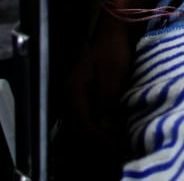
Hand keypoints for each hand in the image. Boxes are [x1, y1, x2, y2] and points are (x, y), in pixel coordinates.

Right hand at [63, 17, 135, 154]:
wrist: (111, 36)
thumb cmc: (113, 52)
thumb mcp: (113, 76)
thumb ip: (106, 102)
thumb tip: (105, 126)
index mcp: (73, 91)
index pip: (82, 123)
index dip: (98, 137)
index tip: (115, 145)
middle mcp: (67, 97)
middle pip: (77, 129)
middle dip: (96, 141)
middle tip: (116, 147)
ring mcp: (72, 98)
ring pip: (80, 125)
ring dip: (95, 136)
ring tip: (114, 142)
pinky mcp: (80, 98)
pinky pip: (84, 118)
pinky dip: (96, 127)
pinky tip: (109, 131)